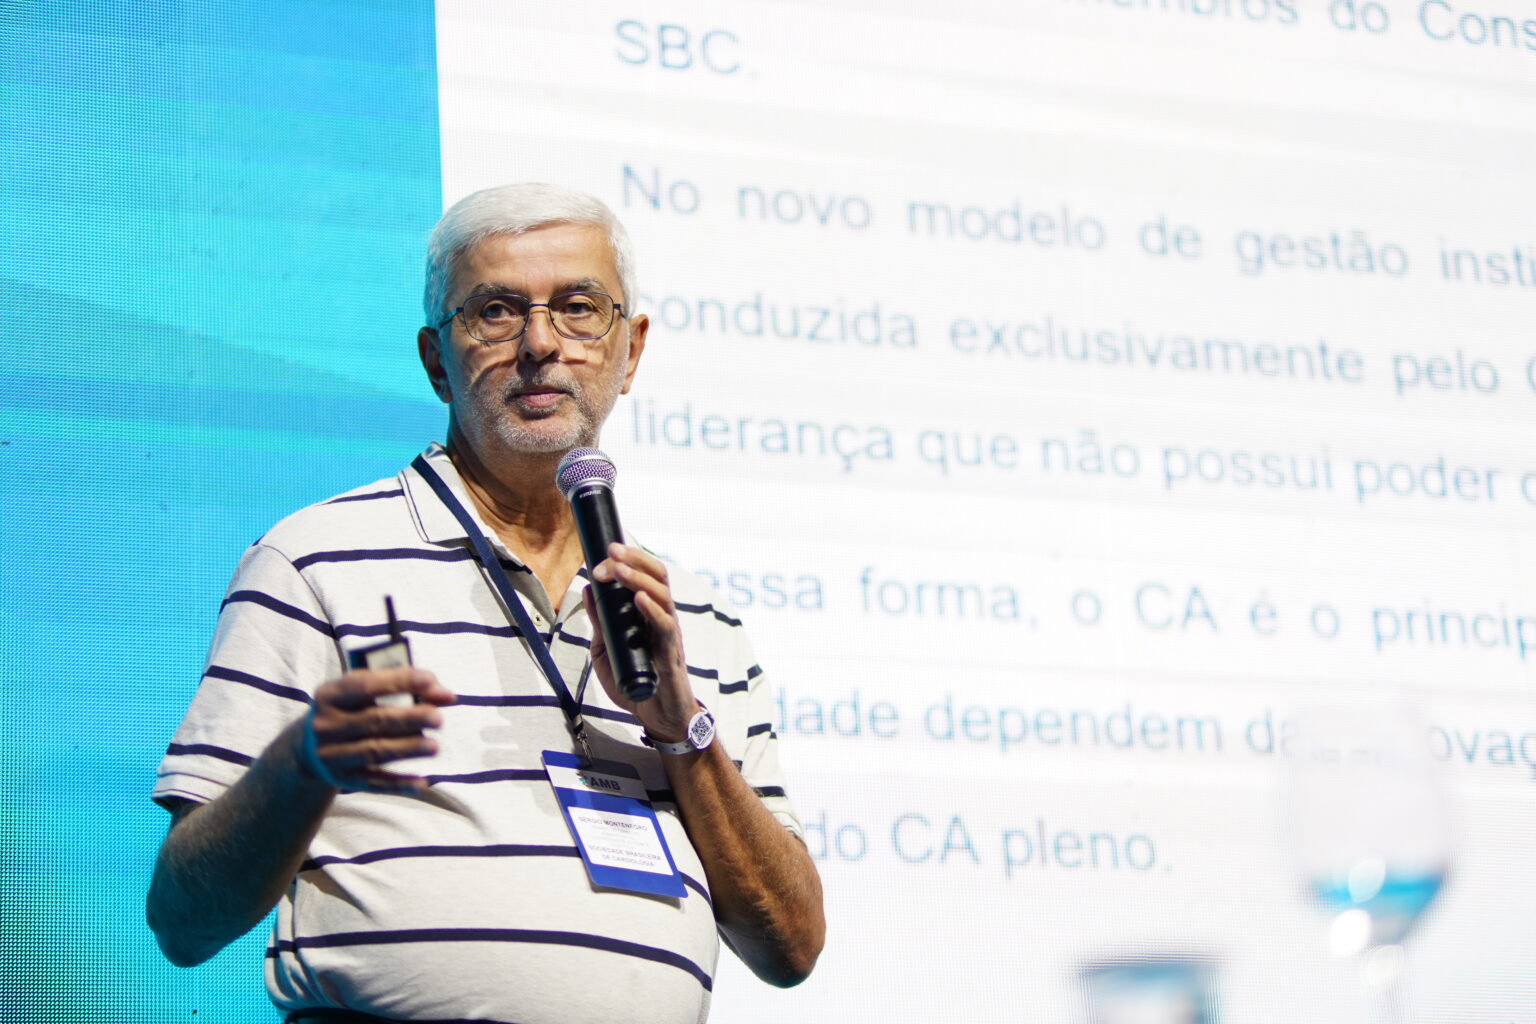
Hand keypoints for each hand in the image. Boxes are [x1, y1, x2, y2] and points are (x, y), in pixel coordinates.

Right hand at [295, 667, 455, 793]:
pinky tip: (422, 783)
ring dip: (407, 749)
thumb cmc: (347, 709)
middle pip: (374, 721)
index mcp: (329, 695)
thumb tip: (444, 695)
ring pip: (375, 751)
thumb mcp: (361, 691)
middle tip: (438, 718)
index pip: (366, 685)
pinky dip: (399, 784)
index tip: (430, 680)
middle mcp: (326, 725)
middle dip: (409, 718)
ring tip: (434, 747)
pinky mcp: (342, 779)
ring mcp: (331, 754)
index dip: (399, 681)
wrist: (307, 747)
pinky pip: (373, 783)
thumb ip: (400, 686)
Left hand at [584, 543, 700, 743]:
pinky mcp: (670, 655)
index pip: (644, 575)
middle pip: (657, 577)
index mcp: (648, 612)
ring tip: (619, 570)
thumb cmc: (635, 681)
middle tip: (612, 552)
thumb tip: (589, 589)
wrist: (657, 716)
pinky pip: (665, 627)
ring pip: (662, 596)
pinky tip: (638, 599)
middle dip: (634, 561)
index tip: (604, 551)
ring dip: (639, 580)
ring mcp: (668, 634)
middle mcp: (662, 617)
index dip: (627, 559)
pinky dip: (652, 610)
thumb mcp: (606, 648)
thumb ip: (600, 621)